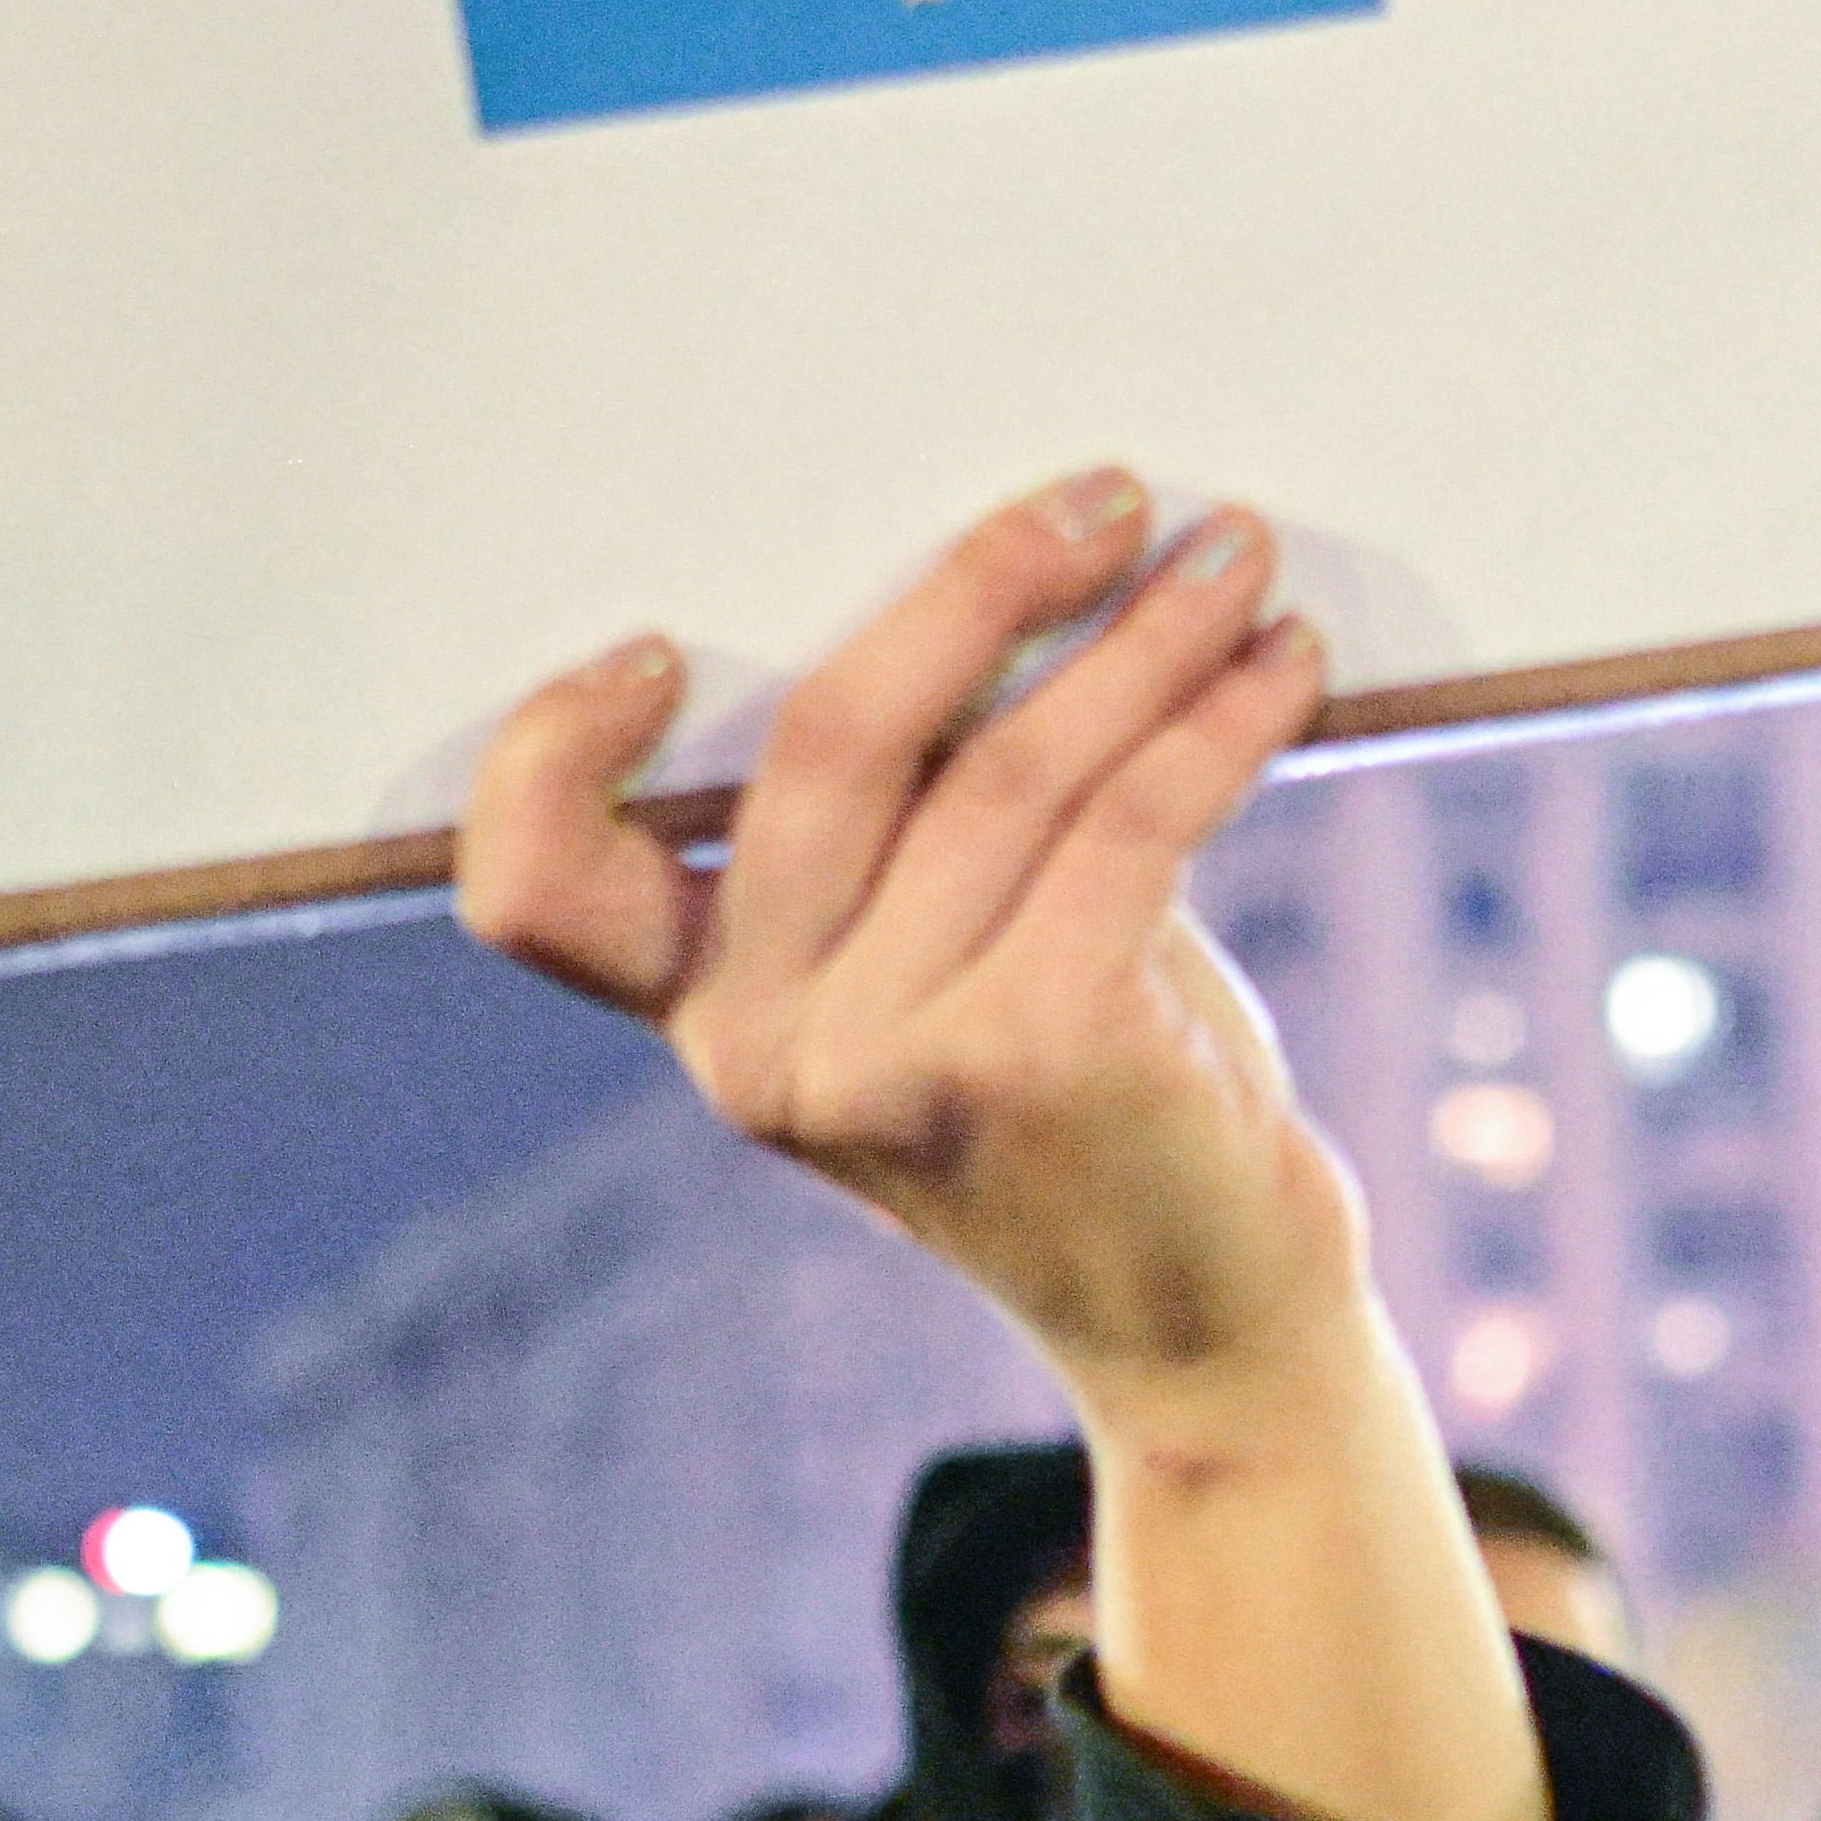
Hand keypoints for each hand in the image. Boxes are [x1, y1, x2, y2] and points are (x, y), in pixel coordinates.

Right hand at [460, 479, 1543, 1820]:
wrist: (1211, 1321)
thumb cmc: (1082, 1094)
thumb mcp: (945, 966)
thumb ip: (914, 824)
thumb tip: (1001, 571)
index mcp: (705, 1016)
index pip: (536, 892)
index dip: (547, 753)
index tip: (650, 645)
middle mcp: (766, 1049)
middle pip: (829, 743)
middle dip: (978, 584)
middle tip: (1106, 499)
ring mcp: (892, 1061)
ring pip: (1012, 765)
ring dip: (1146, 636)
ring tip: (1235, 562)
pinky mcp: (1039, 1052)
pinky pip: (1132, 819)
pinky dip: (1220, 719)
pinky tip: (1284, 667)